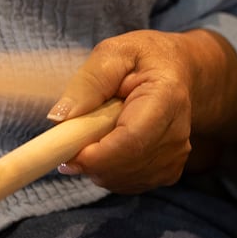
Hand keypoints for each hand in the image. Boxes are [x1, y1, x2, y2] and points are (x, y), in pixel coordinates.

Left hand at [47, 29, 236, 193]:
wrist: (177, 72)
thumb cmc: (144, 59)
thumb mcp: (112, 54)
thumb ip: (87, 83)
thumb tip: (59, 118)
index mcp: (166, 97)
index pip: (131, 140)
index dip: (96, 155)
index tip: (66, 153)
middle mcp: (177, 133)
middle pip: (125, 166)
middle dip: (89, 162)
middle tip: (69, 140)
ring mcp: (176, 156)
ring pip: (123, 180)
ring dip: (97, 167)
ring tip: (92, 135)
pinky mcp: (169, 171)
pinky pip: (128, 184)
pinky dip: (108, 173)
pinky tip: (106, 147)